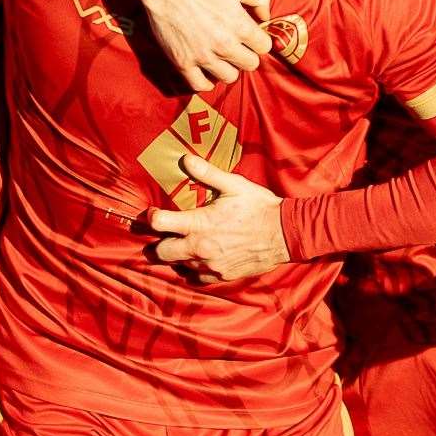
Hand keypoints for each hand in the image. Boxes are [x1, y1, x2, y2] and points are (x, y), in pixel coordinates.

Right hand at [142, 0, 273, 92]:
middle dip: (246, 54)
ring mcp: (203, 57)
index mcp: (239, 25)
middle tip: (236, 45)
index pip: (265, 47)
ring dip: (228, 67)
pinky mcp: (183, 63)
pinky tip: (206, 70)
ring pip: (230, 77)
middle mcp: (224, 45)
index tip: (250, 35)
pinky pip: (201, 86)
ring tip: (221, 56)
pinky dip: (206, 81)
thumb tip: (266, 17)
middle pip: (251, 64)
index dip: (259, 40)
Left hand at [150, 154, 287, 281]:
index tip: (154, 213)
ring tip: (185, 243)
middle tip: (165, 234)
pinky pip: (197, 277)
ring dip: (177, 255)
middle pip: (161, 253)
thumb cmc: (259, 207)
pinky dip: (194, 268)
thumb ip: (207, 173)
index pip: (159, 224)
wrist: (284, 234)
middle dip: (158, 243)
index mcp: (199, 224)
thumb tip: (185, 159)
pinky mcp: (221, 276)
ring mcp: (210, 265)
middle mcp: (200, 248)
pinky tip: (201, 257)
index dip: (151, 217)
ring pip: (179, 266)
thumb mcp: (234, 185)